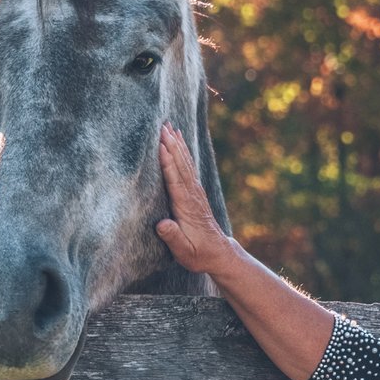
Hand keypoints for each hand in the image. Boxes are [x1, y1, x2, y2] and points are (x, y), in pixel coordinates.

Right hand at [154, 125, 236, 274]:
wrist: (218, 253)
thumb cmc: (198, 254)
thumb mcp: (184, 252)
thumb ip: (173, 238)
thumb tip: (162, 225)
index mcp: (186, 208)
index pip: (175, 181)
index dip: (168, 163)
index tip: (160, 145)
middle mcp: (192, 196)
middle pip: (181, 166)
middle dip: (171, 145)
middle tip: (162, 125)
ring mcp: (195, 192)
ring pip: (185, 163)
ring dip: (177, 144)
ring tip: (169, 126)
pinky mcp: (196, 191)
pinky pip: (188, 167)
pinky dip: (183, 152)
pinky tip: (179, 141)